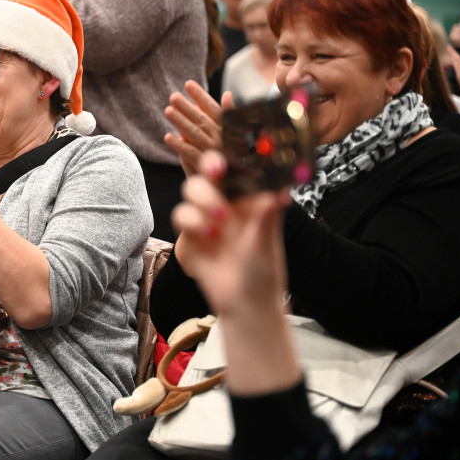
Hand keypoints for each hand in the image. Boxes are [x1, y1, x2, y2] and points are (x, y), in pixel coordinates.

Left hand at [163, 80, 227, 175]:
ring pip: (195, 135)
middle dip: (187, 107)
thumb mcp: (234, 135)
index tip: (188, 84)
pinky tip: (167, 136)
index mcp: (229, 131)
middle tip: (173, 96)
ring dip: (180, 122)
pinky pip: (190, 154)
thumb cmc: (231, 158)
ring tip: (167, 111)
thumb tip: (228, 94)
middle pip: (202, 120)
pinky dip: (179, 145)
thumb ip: (229, 115)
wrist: (232, 188)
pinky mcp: (205, 168)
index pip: (214, 110)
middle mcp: (222, 140)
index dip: (201, 96)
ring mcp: (213, 154)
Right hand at [171, 151, 288, 320]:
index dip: (230, 157)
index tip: (230, 155)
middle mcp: (226, 204)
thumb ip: (267, 218)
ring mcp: (207, 218)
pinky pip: (181, 214)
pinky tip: (210, 238)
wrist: (244, 304)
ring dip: (203, 199)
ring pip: (191, 190)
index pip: (236, 170)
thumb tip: (277, 192)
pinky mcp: (191, 235)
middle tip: (216, 171)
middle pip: (208, 173)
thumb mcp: (267, 244)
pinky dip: (194, 222)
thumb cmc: (263, 273)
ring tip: (219, 222)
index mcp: (248, 200)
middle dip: (209, 169)